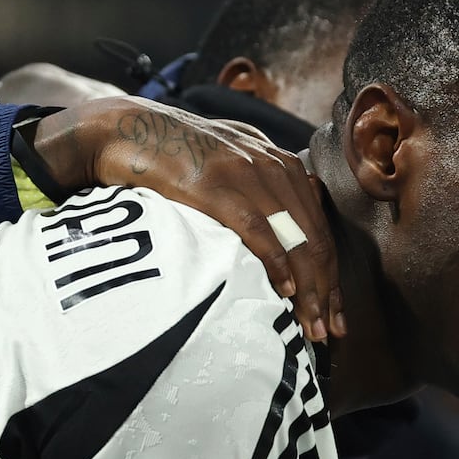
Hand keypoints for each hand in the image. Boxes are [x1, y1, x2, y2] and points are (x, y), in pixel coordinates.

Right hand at [31, 97, 343, 341]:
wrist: (124, 128)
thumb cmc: (170, 154)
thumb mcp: (226, 161)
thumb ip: (255, 185)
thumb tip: (278, 227)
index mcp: (276, 161)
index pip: (318, 225)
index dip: (330, 273)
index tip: (335, 312)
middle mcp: (270, 163)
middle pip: (315, 236)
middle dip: (326, 289)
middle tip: (331, 330)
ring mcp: (244, 172)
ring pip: (294, 237)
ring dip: (308, 287)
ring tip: (312, 324)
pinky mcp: (215, 184)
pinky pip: (257, 228)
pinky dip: (276, 261)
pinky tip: (286, 289)